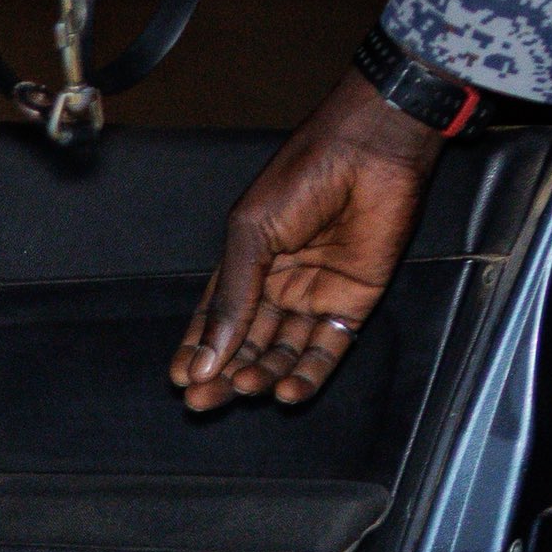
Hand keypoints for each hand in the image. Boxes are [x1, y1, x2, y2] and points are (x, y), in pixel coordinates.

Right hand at [171, 73, 446, 410]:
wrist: (370, 152)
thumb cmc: (305, 175)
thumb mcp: (249, 235)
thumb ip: (231, 297)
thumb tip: (204, 356)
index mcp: (247, 262)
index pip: (215, 319)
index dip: (197, 350)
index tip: (181, 379)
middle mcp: (280, 284)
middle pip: (246, 343)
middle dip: (224, 373)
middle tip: (203, 400)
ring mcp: (317, 295)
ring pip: (284, 351)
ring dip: (263, 375)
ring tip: (245, 388)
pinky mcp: (354, 302)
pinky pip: (328, 348)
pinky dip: (309, 375)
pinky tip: (287, 391)